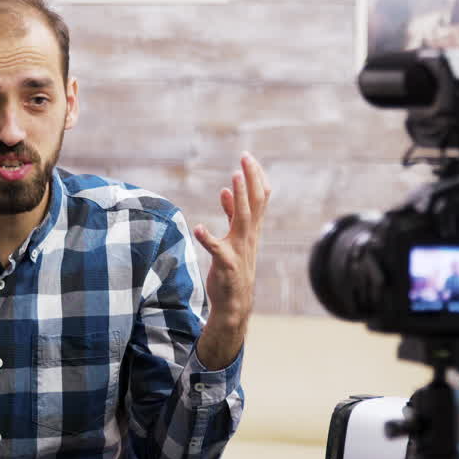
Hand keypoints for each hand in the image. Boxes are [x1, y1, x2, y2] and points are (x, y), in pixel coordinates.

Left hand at [191, 153, 270, 367]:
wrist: (235, 301)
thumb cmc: (234, 267)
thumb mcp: (234, 237)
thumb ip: (231, 214)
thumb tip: (226, 190)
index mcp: (251, 229)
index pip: (259, 198)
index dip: (255, 177)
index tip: (248, 157)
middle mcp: (249, 236)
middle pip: (254, 203)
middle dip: (250, 180)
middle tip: (245, 158)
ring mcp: (239, 250)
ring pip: (242, 220)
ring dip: (237, 200)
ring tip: (232, 180)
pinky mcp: (225, 265)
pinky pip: (217, 250)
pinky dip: (208, 239)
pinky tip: (199, 228)